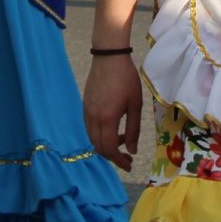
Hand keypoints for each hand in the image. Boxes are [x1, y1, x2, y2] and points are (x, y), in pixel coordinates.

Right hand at [82, 53, 143, 170]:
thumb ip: (133, 130)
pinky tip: (112, 129)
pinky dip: (100, 135)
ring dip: (106, 145)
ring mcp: (86, 111)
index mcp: (107, 118)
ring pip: (92, 138)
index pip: (109, 149)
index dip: (119, 160)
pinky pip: (90, 128)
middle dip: (112, 156)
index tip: (129, 164)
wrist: (109, 57)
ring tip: (121, 141)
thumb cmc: (126, 79)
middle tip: (127, 157)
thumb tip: (132, 151)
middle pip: (98, 147)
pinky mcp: (85, 106)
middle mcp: (93, 118)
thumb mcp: (135, 105)